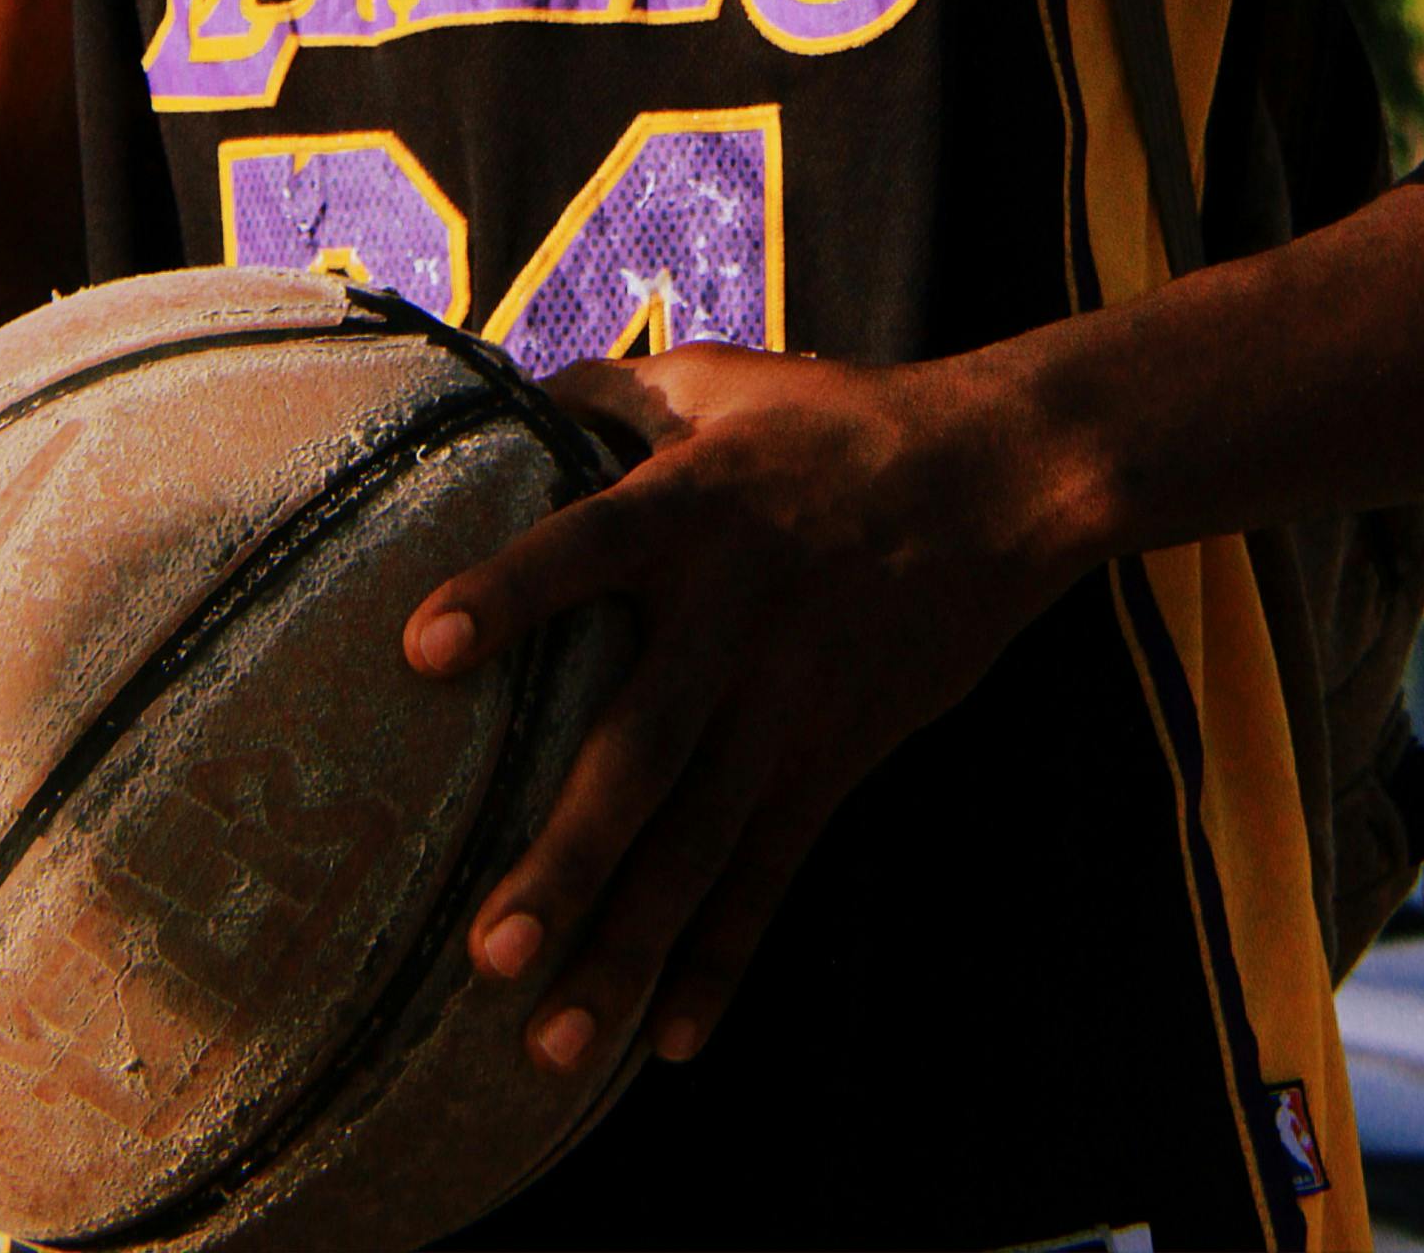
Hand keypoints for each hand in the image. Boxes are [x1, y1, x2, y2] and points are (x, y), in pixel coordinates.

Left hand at [401, 340, 1078, 1081]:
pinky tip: (668, 1041)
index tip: (421, 648)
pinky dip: (724, 959)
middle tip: (490, 951)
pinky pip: (774, 872)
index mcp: (697, 505)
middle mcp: (739, 612)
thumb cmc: (834, 421)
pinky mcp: (840, 754)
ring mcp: (794, 698)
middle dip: (571, 856)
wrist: (1003, 477)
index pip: (588, 546)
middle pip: (645, 747)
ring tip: (551, 1043)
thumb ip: (609, 395)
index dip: (510, 592)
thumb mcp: (723, 380)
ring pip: (704, 842)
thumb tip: (493, 397)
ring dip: (630, 946)